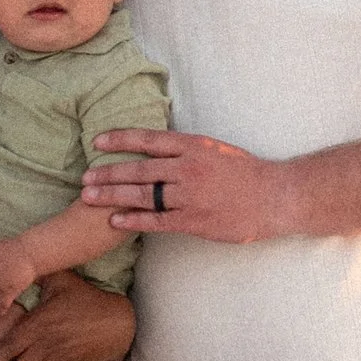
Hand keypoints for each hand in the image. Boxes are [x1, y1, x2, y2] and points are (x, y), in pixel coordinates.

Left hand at [82, 128, 289, 244]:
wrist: (275, 197)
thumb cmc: (246, 173)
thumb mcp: (216, 150)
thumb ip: (187, 150)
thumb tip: (158, 147)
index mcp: (193, 146)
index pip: (149, 140)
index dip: (120, 140)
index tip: (97, 141)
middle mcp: (188, 168)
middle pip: (139, 170)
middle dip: (108, 173)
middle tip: (85, 177)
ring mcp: (190, 196)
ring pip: (143, 195)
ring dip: (113, 196)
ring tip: (90, 197)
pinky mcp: (194, 220)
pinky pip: (157, 221)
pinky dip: (133, 221)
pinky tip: (115, 221)